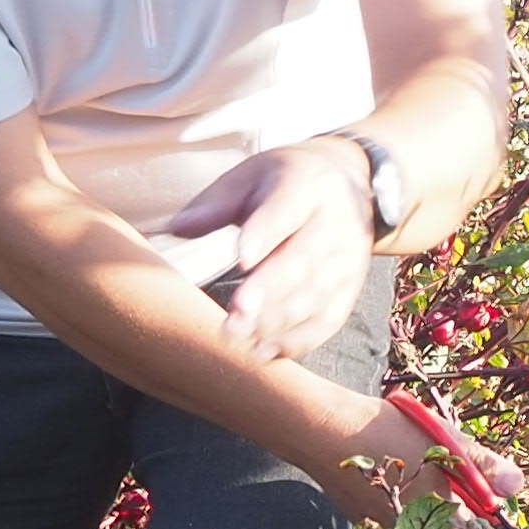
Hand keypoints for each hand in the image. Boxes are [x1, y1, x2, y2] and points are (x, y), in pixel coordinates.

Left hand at [164, 139, 376, 363]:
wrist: (349, 185)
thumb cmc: (284, 183)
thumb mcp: (250, 177)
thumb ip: (215, 203)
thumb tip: (178, 227)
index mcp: (305, 186)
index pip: (286, 209)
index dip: (265, 235)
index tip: (242, 259)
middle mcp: (334, 224)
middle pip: (302, 261)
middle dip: (268, 293)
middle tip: (234, 317)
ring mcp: (346, 260)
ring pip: (314, 297)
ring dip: (276, 322)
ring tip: (238, 337)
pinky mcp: (349, 290)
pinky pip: (326, 321)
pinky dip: (296, 341)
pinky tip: (263, 351)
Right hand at [311, 395, 528, 528]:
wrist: (321, 430)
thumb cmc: (389, 436)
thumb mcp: (445, 443)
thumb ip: (483, 466)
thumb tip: (515, 486)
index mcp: (434, 521)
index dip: (487, 515)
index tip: (485, 488)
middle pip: (446, 519)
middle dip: (453, 491)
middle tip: (447, 455)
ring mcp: (378, 523)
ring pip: (417, 506)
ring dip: (424, 481)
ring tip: (414, 448)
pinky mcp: (357, 509)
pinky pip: (390, 499)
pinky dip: (395, 481)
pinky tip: (384, 452)